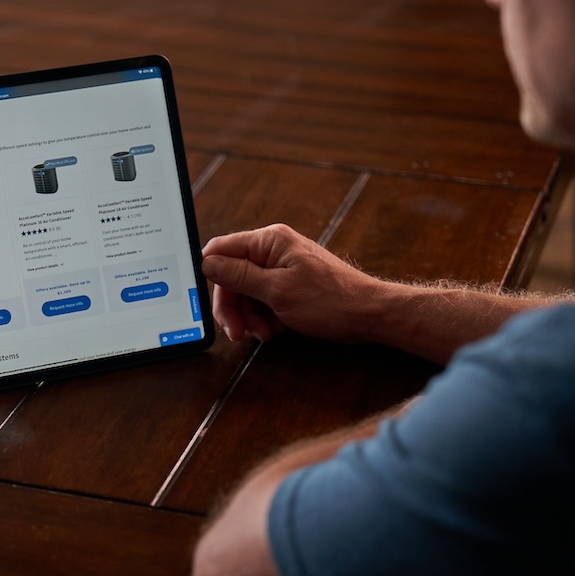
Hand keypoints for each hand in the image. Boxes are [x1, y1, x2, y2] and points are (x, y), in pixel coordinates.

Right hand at [201, 223, 388, 344]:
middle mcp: (272, 251)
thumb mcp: (277, 290)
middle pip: (231, 277)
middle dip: (233, 307)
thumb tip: (207, 263)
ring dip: (249, 317)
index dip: (211, 276)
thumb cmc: (330, 300)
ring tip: (264, 333)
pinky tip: (275, 330)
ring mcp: (281, 269)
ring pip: (246, 293)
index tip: (212, 302)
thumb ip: (238, 275)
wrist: (367, 315)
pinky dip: (263, 318)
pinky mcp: (288, 286)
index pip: (221, 249)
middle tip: (237, 331)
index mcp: (269, 242)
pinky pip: (262, 301)